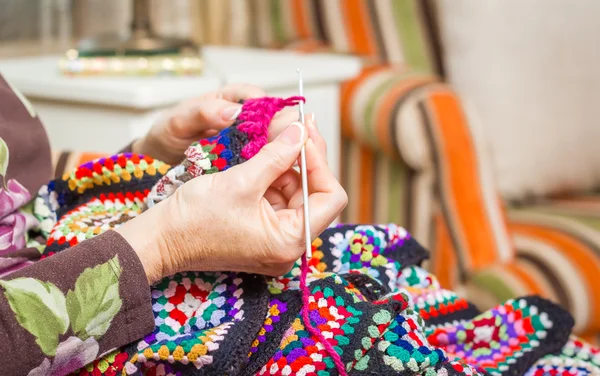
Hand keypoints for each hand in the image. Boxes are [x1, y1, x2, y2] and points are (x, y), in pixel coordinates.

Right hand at [117, 116, 345, 282]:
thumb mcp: (242, 180)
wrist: (161, 239)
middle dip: (306, 159)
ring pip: (298, 194)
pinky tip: (266, 156)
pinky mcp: (263, 234)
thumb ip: (278, 154)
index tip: (304, 135)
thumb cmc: (194, 218)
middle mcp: (288, 246)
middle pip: (316, 195)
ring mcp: (276, 241)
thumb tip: (301, 130)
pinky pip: (280, 200)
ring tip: (276, 138)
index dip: (321, 162)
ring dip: (289, 165)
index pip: (331, 198)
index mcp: (289, 241)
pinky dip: (275, 177)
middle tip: (295, 127)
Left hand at [132, 83, 299, 163]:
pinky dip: (269, 171)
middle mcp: (243, 119)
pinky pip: (263, 164)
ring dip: (280, 154)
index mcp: (230, 100)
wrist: (157, 162)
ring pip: (272, 144)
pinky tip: (274, 180)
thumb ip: (203, 113)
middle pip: (273, 121)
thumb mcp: (179, 121)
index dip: (270, 110)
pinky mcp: (246, 163)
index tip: (276, 123)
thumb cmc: (168, 134)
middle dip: (283, 133)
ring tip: (287, 167)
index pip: (258, 99)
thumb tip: (233, 111)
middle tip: (289, 147)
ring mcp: (246, 142)